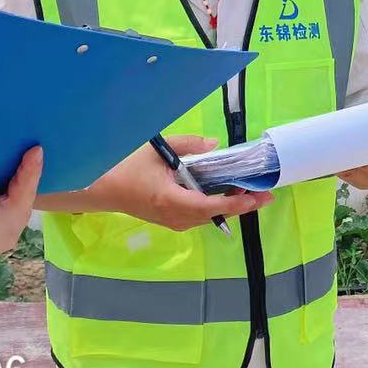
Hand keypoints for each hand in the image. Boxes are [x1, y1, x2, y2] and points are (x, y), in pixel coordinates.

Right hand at [85, 135, 270, 231]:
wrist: (103, 189)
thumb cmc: (127, 167)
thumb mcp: (158, 150)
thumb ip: (188, 145)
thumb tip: (215, 145)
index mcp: (171, 200)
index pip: (210, 206)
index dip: (235, 203)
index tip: (255, 197)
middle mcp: (175, 216)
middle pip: (214, 215)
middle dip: (241, 205)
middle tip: (264, 194)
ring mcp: (172, 222)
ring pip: (208, 218)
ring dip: (229, 207)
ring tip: (249, 193)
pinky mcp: (170, 221)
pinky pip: (198, 217)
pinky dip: (215, 208)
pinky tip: (225, 196)